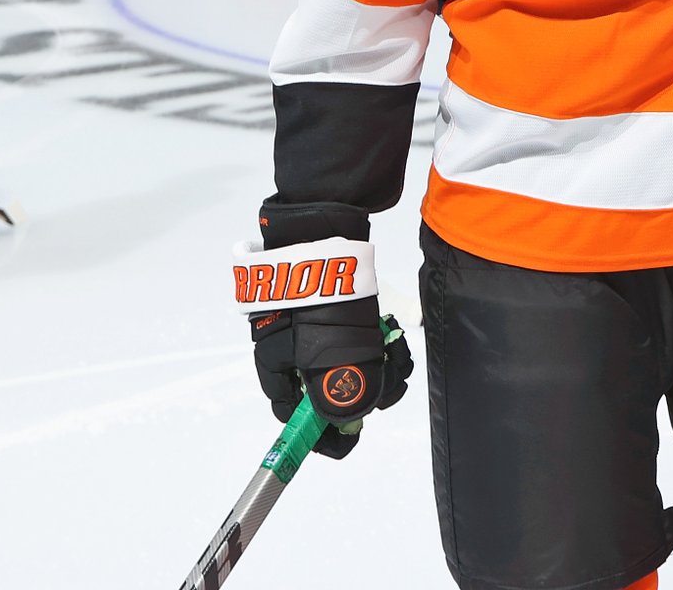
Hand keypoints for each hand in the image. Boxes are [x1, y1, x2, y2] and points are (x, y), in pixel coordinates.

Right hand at [237, 209, 412, 457]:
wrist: (321, 236)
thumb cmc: (321, 296)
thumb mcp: (334, 351)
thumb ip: (342, 391)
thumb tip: (348, 421)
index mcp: (278, 372)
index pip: (295, 420)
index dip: (323, 436)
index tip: (351, 438)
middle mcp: (291, 357)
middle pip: (329, 394)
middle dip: (366, 392)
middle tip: (390, 379)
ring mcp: (312, 335)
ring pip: (349, 368)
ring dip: (378, 367)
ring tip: (394, 352)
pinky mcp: (333, 316)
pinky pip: (357, 343)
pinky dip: (377, 344)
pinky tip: (391, 333)